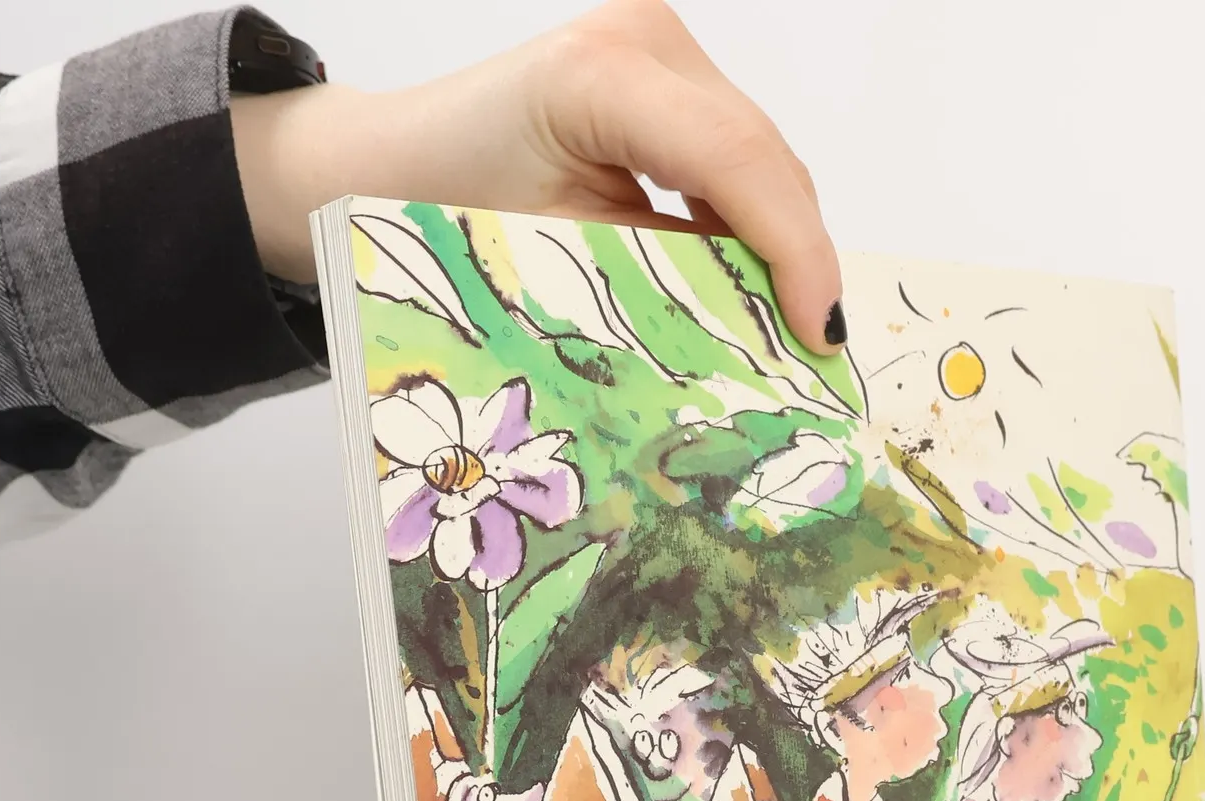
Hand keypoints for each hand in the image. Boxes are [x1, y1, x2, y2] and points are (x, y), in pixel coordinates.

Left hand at [230, 0, 844, 351]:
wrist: (385, 168)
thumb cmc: (442, 218)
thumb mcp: (559, 269)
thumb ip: (668, 292)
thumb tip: (764, 346)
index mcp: (597, 76)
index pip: (736, 159)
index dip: (794, 251)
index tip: (820, 338)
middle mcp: (641, 38)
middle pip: (762, 158)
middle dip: (796, 259)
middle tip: (813, 357)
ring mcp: (657, 47)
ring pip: (761, 160)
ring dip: (777, 245)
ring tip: (784, 332)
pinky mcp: (665, 72)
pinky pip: (736, 158)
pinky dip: (749, 224)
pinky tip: (745, 285)